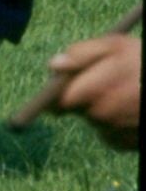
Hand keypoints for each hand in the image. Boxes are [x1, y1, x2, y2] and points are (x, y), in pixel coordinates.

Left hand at [49, 34, 139, 149]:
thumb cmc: (143, 62)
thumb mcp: (115, 46)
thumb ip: (81, 53)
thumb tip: (53, 65)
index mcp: (94, 90)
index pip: (59, 101)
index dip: (57, 93)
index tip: (60, 88)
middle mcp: (103, 115)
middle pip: (78, 111)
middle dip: (84, 98)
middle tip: (103, 85)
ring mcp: (115, 132)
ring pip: (95, 122)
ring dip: (101, 111)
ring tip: (124, 95)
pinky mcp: (126, 145)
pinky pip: (110, 135)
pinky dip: (116, 125)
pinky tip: (131, 112)